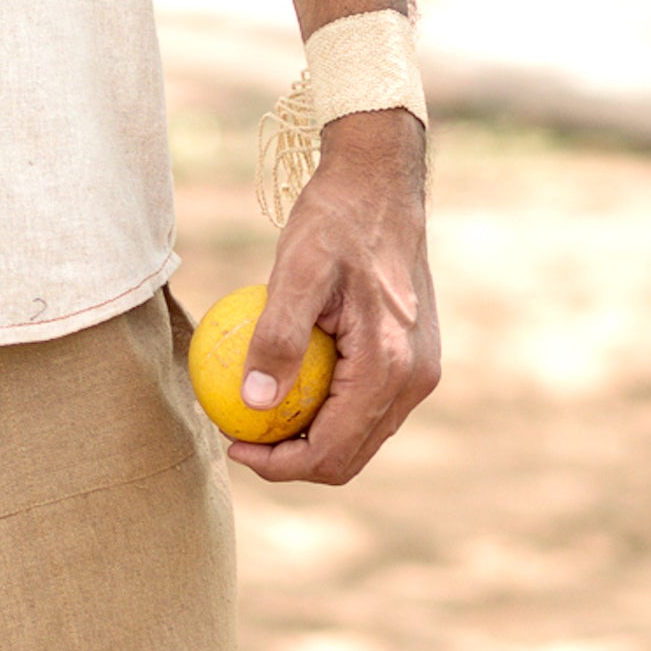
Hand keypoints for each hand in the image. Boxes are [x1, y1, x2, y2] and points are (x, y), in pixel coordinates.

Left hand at [227, 107, 440, 485]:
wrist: (380, 185)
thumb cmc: (335, 220)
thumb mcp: (296, 270)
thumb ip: (278, 338)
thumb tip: (252, 403)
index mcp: (389, 367)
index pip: (332, 450)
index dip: (279, 464)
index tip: (231, 444)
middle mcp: (414, 380)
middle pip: (348, 456)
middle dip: (291, 461)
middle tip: (238, 434)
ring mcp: (418, 372)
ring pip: (360, 436)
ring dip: (309, 438)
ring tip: (256, 411)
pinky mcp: (413, 359)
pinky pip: (366, 405)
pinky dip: (327, 411)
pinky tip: (286, 383)